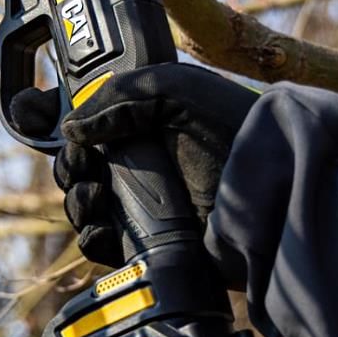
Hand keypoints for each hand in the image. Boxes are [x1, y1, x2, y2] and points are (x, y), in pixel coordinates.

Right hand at [10, 65, 258, 266]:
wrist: (272, 181)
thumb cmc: (234, 127)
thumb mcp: (178, 89)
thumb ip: (121, 95)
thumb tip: (71, 127)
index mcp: (145, 126)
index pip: (90, 132)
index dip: (71, 134)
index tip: (65, 133)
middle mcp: (145, 166)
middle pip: (82, 171)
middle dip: (72, 168)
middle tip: (86, 166)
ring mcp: (149, 207)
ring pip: (88, 210)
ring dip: (78, 202)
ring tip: (96, 196)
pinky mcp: (155, 244)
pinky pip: (107, 247)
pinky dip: (93, 239)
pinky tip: (102, 227)